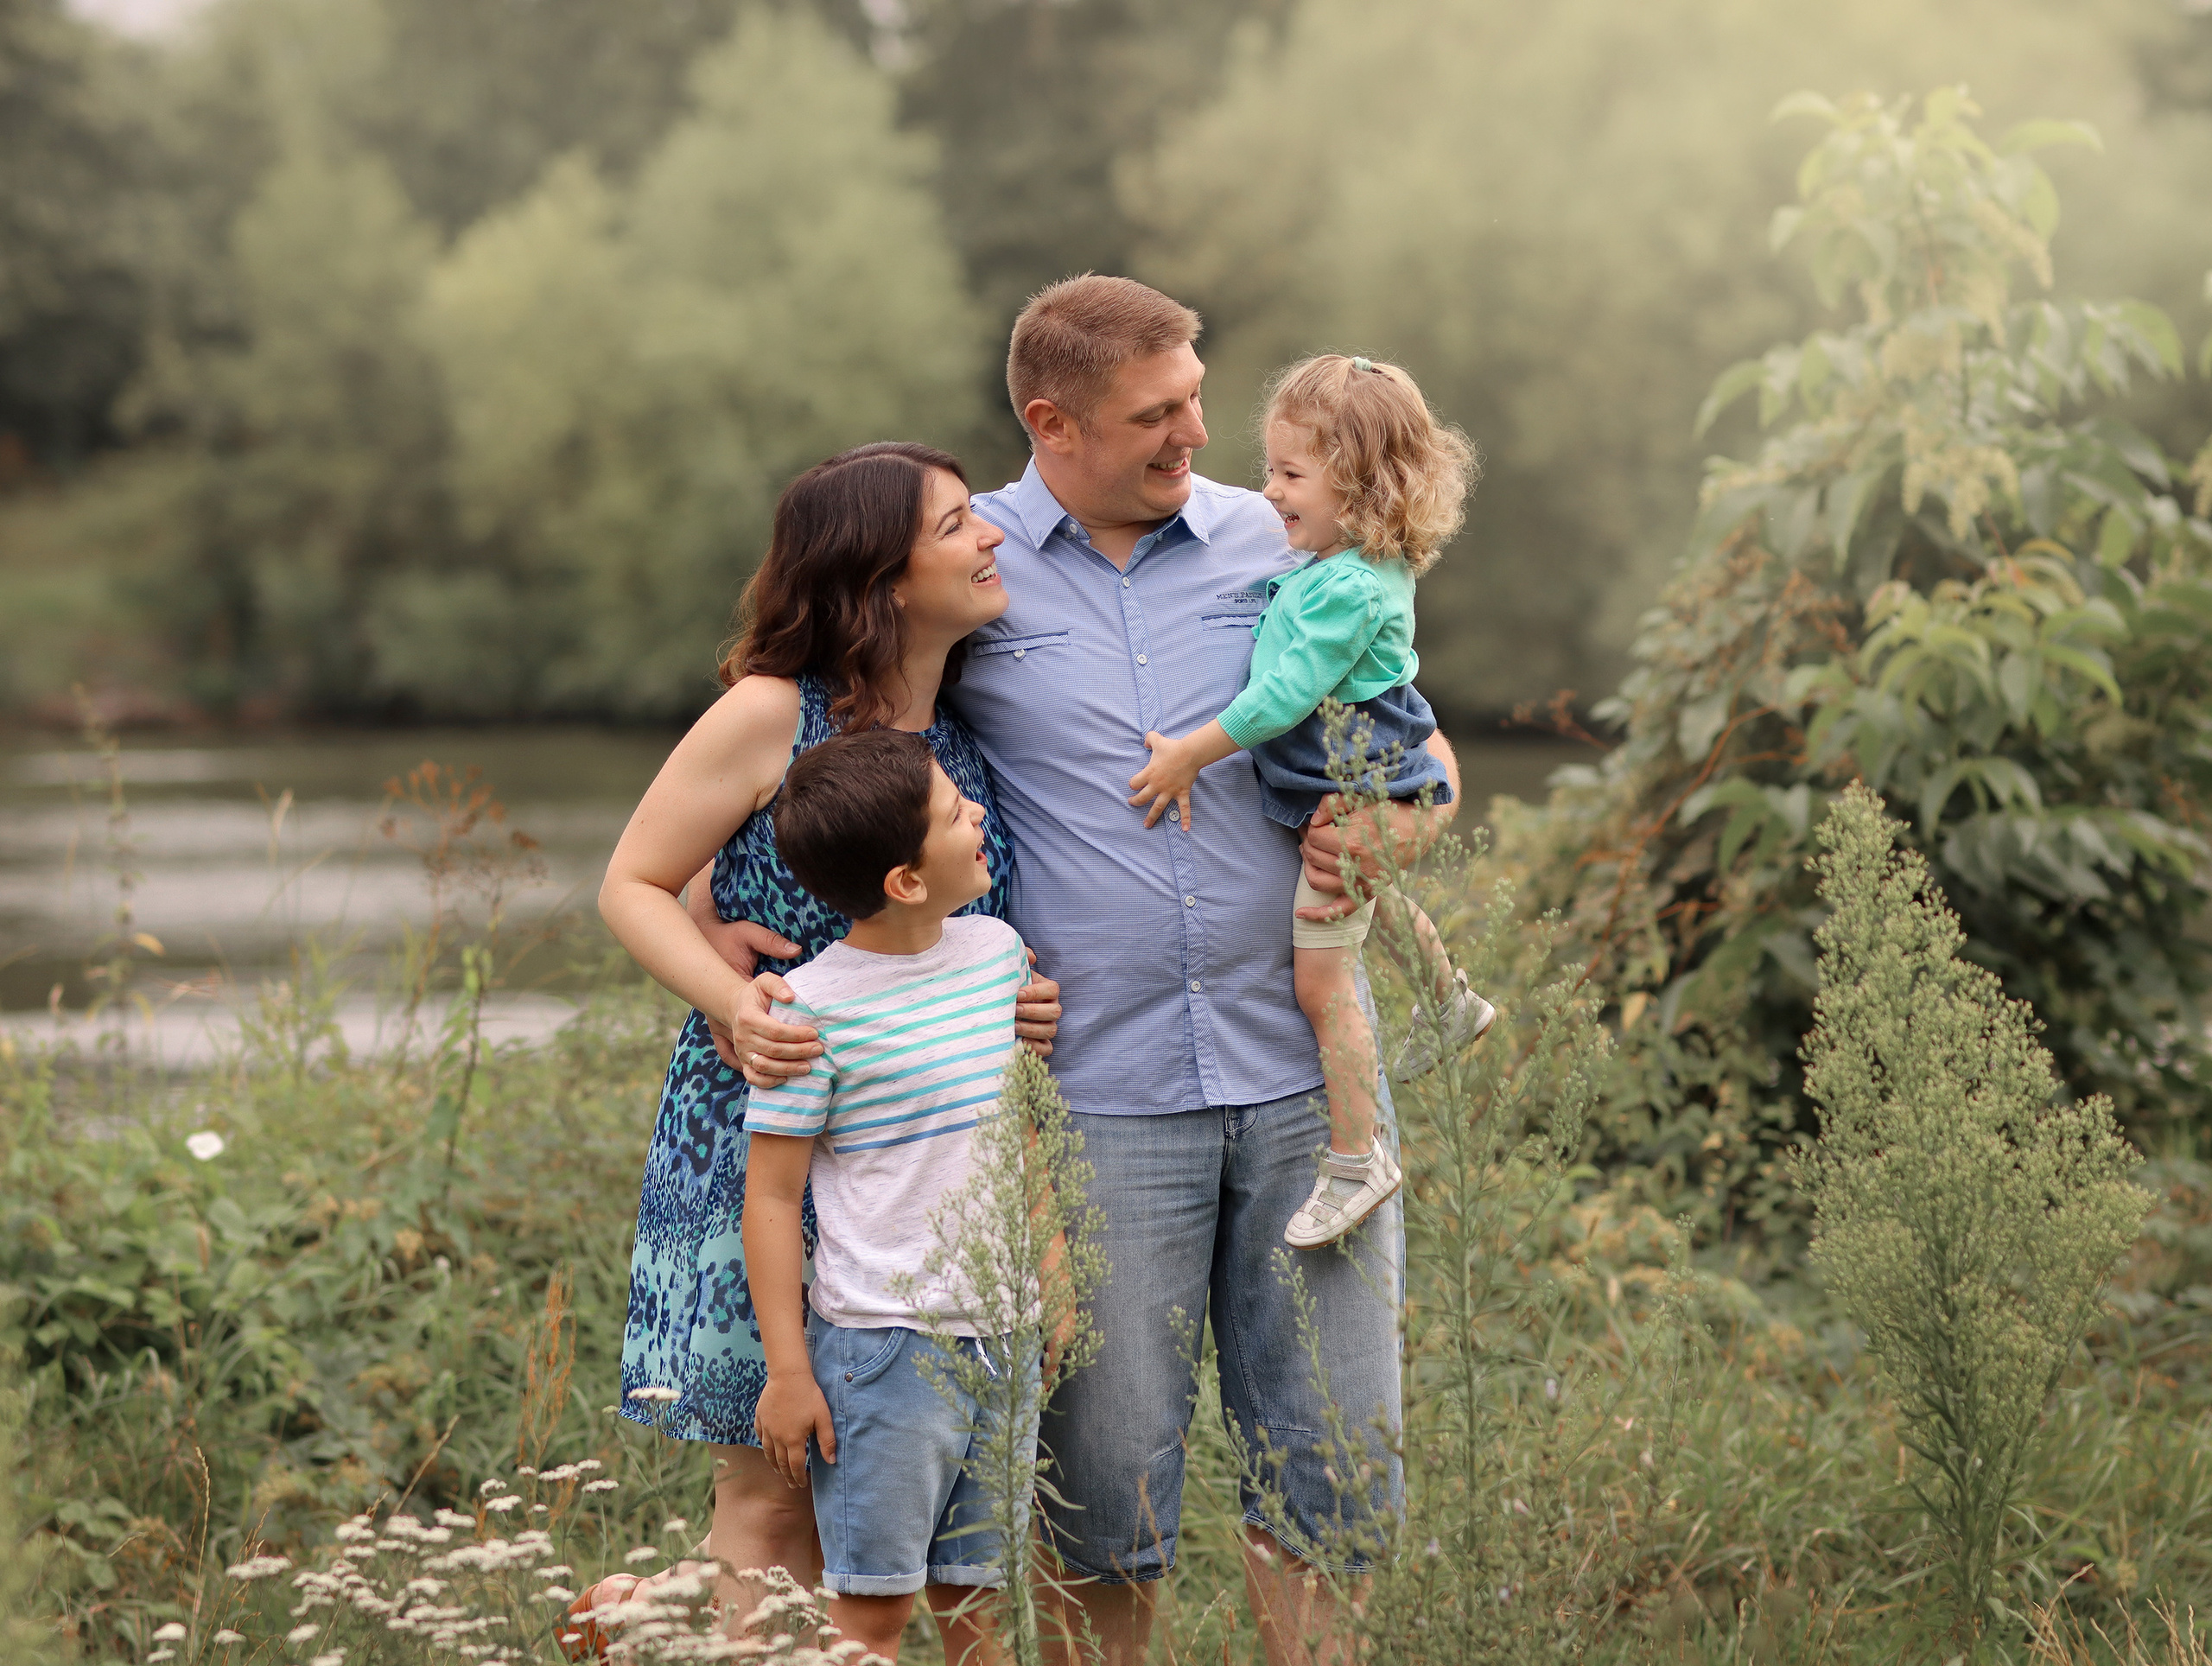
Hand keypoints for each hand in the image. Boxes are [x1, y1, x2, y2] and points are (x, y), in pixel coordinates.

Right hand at [729, 974, 821, 1087]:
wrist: (737, 1008)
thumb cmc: (757, 995)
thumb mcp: (764, 981)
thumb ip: (777, 985)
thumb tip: (790, 997)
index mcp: (748, 1017)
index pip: (775, 1030)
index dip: (796, 1035)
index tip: (814, 1033)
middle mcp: (743, 1037)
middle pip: (773, 1050)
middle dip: (799, 1051)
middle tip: (818, 1049)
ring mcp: (742, 1052)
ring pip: (764, 1066)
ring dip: (788, 1069)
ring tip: (808, 1067)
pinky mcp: (744, 1062)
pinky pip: (753, 1077)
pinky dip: (769, 1082)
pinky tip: (786, 1078)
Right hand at [754, 1371, 835, 1486]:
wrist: (788, 1375)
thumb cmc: (808, 1395)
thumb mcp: (823, 1418)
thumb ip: (827, 1440)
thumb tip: (831, 1461)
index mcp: (794, 1440)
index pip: (796, 1466)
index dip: (798, 1477)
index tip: (800, 1485)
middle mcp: (777, 1438)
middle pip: (781, 1462)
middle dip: (787, 1475)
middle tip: (791, 1483)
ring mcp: (767, 1428)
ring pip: (768, 1452)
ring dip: (774, 1464)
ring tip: (778, 1471)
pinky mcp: (760, 1418)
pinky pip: (760, 1437)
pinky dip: (765, 1446)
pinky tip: (768, 1449)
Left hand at [1015, 949, 1060, 1058]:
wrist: (998, 1009)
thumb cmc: (1008, 988)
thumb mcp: (1014, 973)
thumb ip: (1021, 959)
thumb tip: (1032, 956)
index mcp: (1048, 990)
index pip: (1052, 989)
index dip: (1036, 992)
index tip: (1016, 994)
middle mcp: (1052, 1009)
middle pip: (1054, 1011)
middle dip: (1032, 1011)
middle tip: (1014, 1010)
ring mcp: (1049, 1027)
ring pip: (1050, 1030)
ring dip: (1030, 1029)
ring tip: (1012, 1026)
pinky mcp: (1043, 1044)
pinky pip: (1046, 1049)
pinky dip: (1034, 1047)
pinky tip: (1019, 1043)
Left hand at [1127, 731, 1200, 829]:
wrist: (1190, 753)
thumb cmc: (1172, 747)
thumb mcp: (1156, 739)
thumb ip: (1149, 739)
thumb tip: (1145, 741)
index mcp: (1149, 774)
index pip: (1134, 783)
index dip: (1132, 784)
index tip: (1134, 784)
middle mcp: (1157, 785)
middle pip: (1142, 798)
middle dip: (1136, 802)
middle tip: (1132, 803)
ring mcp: (1170, 791)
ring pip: (1158, 807)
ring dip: (1151, 817)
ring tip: (1146, 825)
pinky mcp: (1182, 793)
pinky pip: (1184, 808)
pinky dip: (1185, 819)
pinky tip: (1184, 829)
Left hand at [1296, 794, 1407, 919]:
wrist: (1418, 832)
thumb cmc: (1389, 813)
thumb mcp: (1362, 798)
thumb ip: (1333, 803)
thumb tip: (1313, 820)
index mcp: (1353, 842)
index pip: (1314, 837)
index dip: (1312, 827)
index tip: (1320, 822)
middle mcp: (1356, 867)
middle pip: (1313, 857)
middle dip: (1308, 842)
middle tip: (1313, 833)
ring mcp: (1361, 884)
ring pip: (1316, 880)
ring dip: (1308, 866)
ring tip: (1312, 853)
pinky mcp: (1367, 894)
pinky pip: (1338, 911)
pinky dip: (1318, 914)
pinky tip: (1300, 913)